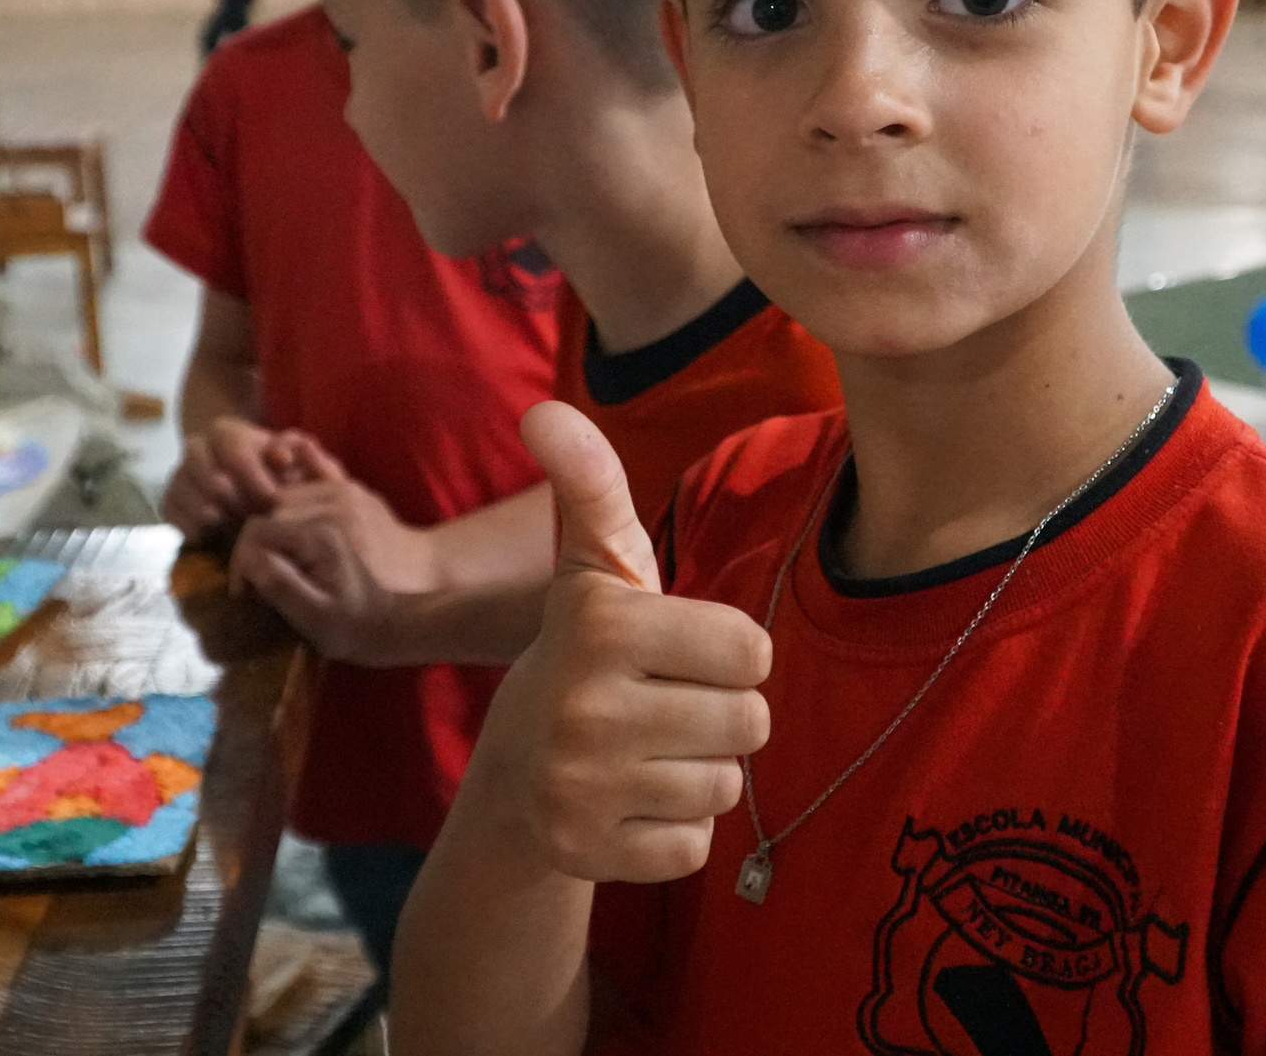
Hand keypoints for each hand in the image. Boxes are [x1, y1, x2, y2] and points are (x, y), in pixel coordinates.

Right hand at [160, 415, 330, 542]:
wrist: (241, 480)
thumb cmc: (274, 468)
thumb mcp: (292, 454)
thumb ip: (297, 451)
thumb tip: (282, 457)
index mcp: (225, 432)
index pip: (234, 453)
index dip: (256, 480)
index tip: (274, 501)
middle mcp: (195, 449)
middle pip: (213, 484)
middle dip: (243, 506)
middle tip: (260, 519)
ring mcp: (178, 477)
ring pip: (198, 506)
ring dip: (226, 523)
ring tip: (244, 528)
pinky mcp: (168, 504)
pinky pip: (181, 525)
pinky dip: (205, 534)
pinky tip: (222, 535)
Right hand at [231, 475, 437, 663]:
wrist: (393, 622)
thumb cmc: (354, 627)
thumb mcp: (313, 615)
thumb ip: (280, 584)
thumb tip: (249, 560)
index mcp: (318, 535)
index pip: (257, 529)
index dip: (241, 560)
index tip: (245, 594)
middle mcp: (324, 515)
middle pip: (265, 520)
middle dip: (250, 554)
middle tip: (255, 591)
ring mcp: (330, 517)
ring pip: (275, 519)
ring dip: (264, 548)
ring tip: (269, 580)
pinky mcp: (332, 525)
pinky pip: (292, 521)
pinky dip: (280, 542)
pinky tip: (285, 565)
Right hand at [470, 403, 771, 884]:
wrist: (512, 775)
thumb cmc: (585, 655)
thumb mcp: (592, 569)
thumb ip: (588, 485)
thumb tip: (545, 410)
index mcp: (600, 625)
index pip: (753, 649)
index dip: (727, 653)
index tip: (677, 654)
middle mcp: (585, 708)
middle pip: (750, 721)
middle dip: (720, 715)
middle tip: (661, 707)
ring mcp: (582, 788)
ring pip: (726, 786)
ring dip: (698, 773)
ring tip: (645, 754)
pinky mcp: (590, 854)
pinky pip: (697, 846)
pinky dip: (675, 831)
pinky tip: (631, 805)